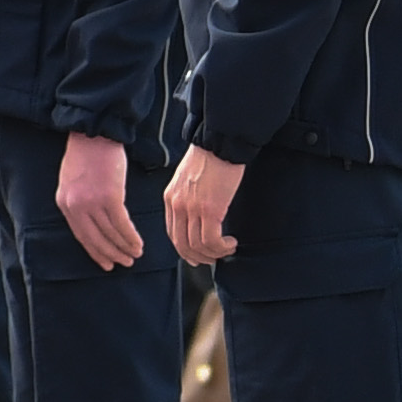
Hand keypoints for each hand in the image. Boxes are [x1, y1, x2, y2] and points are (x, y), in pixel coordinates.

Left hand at [59, 131, 145, 273]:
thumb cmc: (86, 154)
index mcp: (64, 203)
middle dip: (110, 254)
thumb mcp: (72, 181)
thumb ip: (80, 202)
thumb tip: (95, 223)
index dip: (95, 251)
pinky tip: (138, 244)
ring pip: (110, 234)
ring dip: (124, 248)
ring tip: (134, 255)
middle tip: (122, 264)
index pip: (81, 235)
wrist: (94, 133)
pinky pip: (122, 224)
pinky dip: (130, 237)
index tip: (105, 263)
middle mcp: (76, 206)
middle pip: (94, 239)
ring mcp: (92, 203)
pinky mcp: (110, 197)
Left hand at [166, 145, 249, 268]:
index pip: (172, 233)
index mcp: (170, 198)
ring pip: (197, 246)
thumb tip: (198, 215)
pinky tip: (231, 242)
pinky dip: (221, 247)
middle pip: (181, 244)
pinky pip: (211, 240)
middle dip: (198, 257)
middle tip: (213, 259)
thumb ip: (188, 197)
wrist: (220, 143)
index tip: (197, 255)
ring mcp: (192, 208)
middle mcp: (177, 205)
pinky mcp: (210, 209)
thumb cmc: (210, 157)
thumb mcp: (188, 179)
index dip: (185, 249)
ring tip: (227, 249)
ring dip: (213, 253)